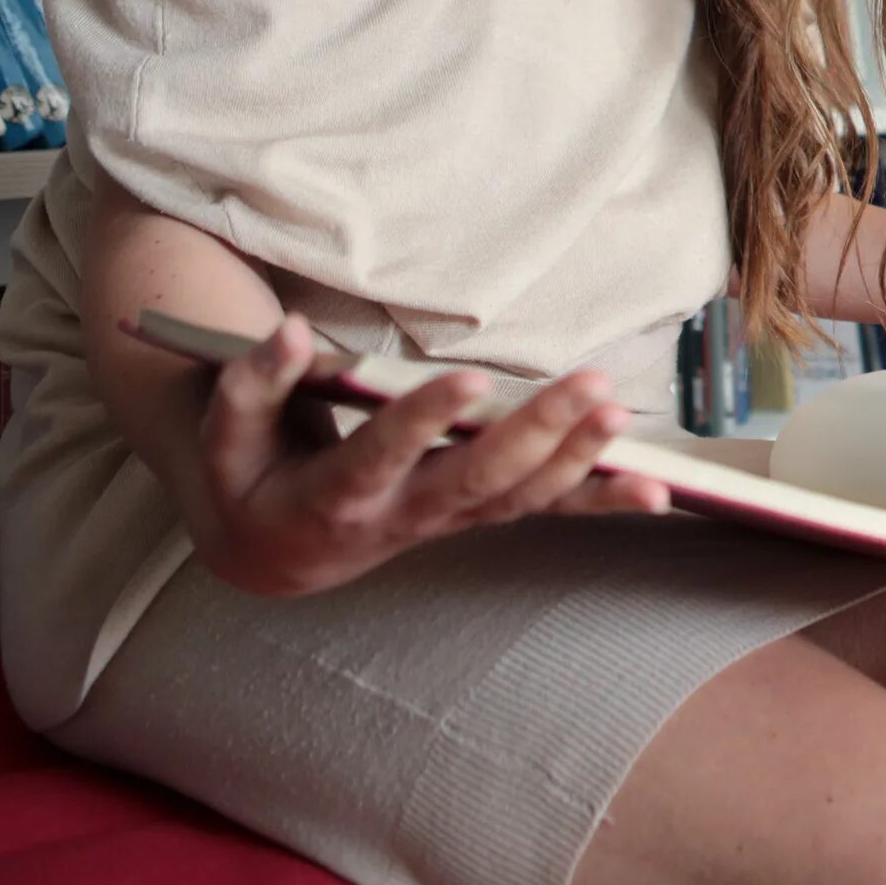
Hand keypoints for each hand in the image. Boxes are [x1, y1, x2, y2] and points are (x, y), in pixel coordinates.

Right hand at [191, 314, 668, 597]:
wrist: (276, 552)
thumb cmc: (249, 477)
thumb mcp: (228, 437)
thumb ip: (253, 385)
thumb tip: (291, 332)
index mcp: (334, 497)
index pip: (382, 457)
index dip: (424, 422)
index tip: (471, 380)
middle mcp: (402, 518)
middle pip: (477, 480)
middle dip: (537, 434)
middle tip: (589, 385)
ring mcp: (447, 522)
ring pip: (520, 498)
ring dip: (579, 460)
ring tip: (621, 412)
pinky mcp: (478, 516)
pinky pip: (544, 512)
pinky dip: (600, 502)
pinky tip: (657, 492)